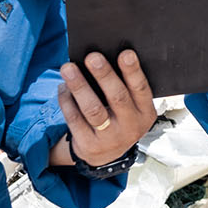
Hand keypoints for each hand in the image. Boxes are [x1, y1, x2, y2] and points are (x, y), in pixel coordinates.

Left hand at [51, 51, 155, 167]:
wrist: (105, 154)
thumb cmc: (118, 119)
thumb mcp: (131, 109)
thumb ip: (124, 88)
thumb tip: (102, 59)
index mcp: (145, 113)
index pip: (141, 89)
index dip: (133, 71)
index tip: (125, 53)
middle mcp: (130, 127)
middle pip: (117, 97)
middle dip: (104, 75)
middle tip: (92, 57)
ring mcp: (110, 139)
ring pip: (93, 109)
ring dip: (79, 86)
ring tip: (68, 68)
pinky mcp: (89, 145)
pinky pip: (75, 119)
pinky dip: (67, 101)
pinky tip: (63, 87)